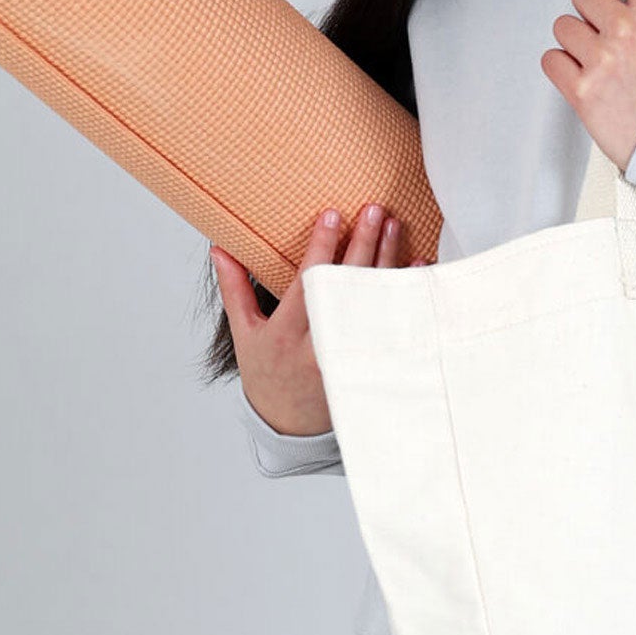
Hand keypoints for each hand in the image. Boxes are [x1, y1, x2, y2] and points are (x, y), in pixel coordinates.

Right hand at [211, 201, 427, 436]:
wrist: (292, 424)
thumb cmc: (267, 372)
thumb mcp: (245, 334)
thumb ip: (235, 290)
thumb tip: (219, 248)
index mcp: (286, 335)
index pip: (307, 285)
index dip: (320, 249)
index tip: (332, 215)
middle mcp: (320, 346)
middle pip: (346, 288)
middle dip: (362, 245)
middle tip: (373, 209)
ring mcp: (349, 356)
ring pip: (373, 301)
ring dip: (387, 260)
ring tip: (392, 224)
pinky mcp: (370, 363)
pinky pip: (393, 323)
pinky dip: (406, 293)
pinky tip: (416, 265)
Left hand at [540, 0, 635, 172]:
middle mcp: (625, 28)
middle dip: (593, 9)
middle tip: (607, 30)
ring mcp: (600, 60)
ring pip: (564, 26)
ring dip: (577, 38)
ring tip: (597, 57)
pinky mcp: (581, 91)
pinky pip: (551, 60)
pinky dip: (561, 65)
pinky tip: (581, 74)